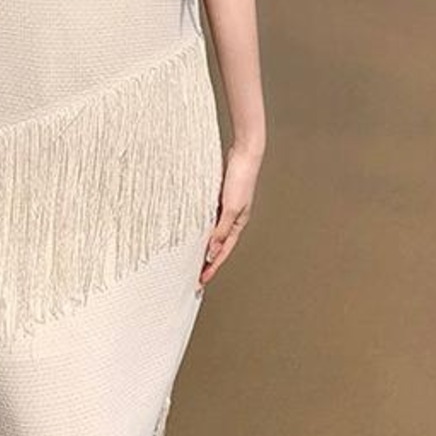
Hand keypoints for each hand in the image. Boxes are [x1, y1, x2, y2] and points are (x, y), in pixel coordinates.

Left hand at [198, 136, 262, 281]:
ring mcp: (226, 208)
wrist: (245, 153)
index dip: (212, 267)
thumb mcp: (231, 208)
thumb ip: (221, 231)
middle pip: (218, 244)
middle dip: (208, 260)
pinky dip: (202, 226)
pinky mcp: (220, 197)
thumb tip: (212, 253)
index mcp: (238, 224)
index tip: (201, 281)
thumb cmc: (242, 178)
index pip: (222, 252)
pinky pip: (210, 217)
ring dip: (204, 243)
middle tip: (195, 274)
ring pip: (213, 231)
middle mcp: (233, 219)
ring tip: (191, 256)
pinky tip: (193, 229)